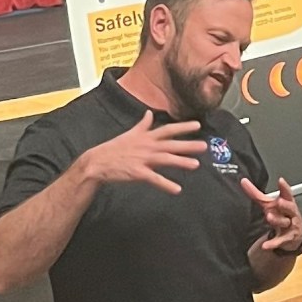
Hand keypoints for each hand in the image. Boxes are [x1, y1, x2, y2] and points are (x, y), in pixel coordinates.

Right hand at [79, 111, 204, 192]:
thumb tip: (149, 112)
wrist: (96, 162)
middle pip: (170, 144)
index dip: (182, 127)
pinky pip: (154, 179)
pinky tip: (177, 189)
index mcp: (146, 137)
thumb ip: (143, 125)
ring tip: (196, 165)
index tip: (197, 125)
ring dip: (181, 162)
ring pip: (165, 159)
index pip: (167, 129)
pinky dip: (165, 184)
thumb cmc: (114, 149)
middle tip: (204, 146)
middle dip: (188, 144)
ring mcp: (142, 159)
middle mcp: (146, 146)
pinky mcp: (137, 173)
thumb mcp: (130, 133)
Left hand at [242, 174, 301, 251]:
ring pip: (284, 222)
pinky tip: (265, 246)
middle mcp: (291, 214)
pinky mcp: (286, 239)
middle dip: (285, 205)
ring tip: (269, 217)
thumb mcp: (268, 204)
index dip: (284, 187)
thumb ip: (256, 193)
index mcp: (287, 203)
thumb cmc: (281, 215)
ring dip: (277, 220)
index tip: (281, 181)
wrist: (293, 235)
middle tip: (279, 202)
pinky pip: (279, 241)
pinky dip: (273, 243)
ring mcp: (290, 226)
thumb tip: (243, 180)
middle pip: (290, 208)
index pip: (287, 194)